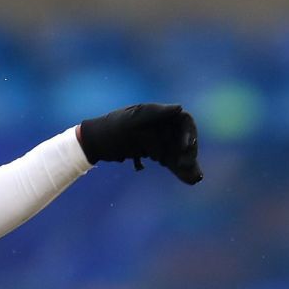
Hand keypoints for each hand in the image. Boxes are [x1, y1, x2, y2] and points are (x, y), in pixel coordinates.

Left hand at [77, 103, 201, 184]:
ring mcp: (159, 141)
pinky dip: (179, 170)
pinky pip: (171, 161)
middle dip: (188, 153)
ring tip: (194, 178)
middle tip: (186, 166)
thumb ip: (155, 113)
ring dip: (187, 164)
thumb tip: (179, 108)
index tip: (187, 145)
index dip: (190, 132)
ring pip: (179, 152)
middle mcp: (162, 127)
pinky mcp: (156, 154)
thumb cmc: (112, 128)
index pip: (183, 121)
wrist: (95, 143)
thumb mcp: (132, 120)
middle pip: (183, 139)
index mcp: (158, 115)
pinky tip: (191, 180)